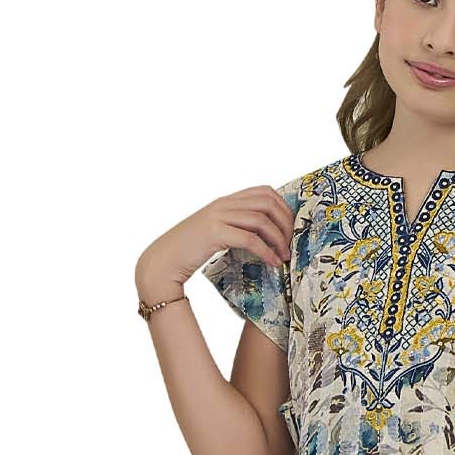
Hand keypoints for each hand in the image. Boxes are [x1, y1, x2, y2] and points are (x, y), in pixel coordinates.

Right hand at [135, 186, 293, 306]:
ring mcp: (217, 216)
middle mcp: (223, 204)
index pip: (265, 191)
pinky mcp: (214, 232)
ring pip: (262, 220)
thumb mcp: (217, 231)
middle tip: (291, 244)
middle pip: (268, 202)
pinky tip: (272, 263)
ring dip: (279, 239)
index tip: (291, 229)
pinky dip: (266, 252)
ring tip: (283, 257)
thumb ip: (237, 226)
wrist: (163, 260)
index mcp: (225, 201)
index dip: (284, 208)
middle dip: (286, 223)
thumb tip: (266, 234)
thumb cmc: (190, 250)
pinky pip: (250, 239)